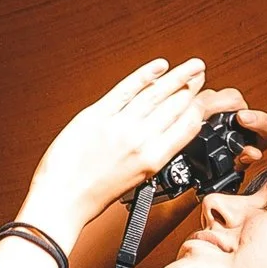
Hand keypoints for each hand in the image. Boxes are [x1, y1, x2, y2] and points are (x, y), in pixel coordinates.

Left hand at [19, 61, 266, 243]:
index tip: (204, 96)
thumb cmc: (93, 196)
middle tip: (200, 73)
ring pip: (155, 94)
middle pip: (174, 106)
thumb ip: (150, 155)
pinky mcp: (97, 115)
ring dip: (177, 76)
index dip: (199, 107)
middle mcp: (140, 141)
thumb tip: (161, 136)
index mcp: (153, 160)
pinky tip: (158, 66)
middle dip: (191, 86)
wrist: (62, 201)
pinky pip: (126, 89)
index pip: (187, 127)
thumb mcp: (135, 180)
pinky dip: (144, 75)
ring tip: (190, 66)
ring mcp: (119, 125)